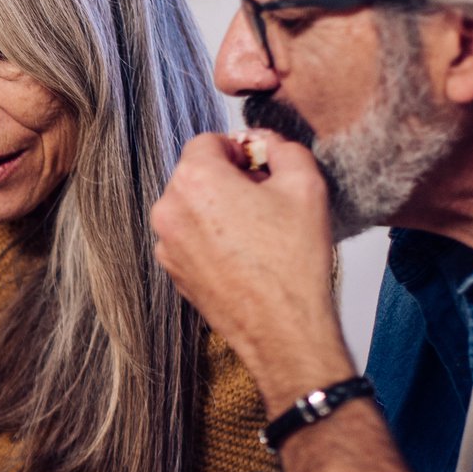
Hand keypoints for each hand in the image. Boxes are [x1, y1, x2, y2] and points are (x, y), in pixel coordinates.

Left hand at [150, 131, 353, 406]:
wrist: (283, 329)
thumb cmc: (294, 260)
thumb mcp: (306, 184)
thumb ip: (282, 147)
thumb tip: (264, 141)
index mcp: (194, 180)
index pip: (208, 141)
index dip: (239, 150)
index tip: (262, 169)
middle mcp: (169, 210)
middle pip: (196, 174)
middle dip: (228, 179)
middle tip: (266, 201)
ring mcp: (166, 245)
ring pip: (192, 207)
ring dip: (219, 209)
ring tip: (258, 232)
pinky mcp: (173, 272)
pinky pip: (190, 238)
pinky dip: (212, 238)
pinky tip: (245, 256)